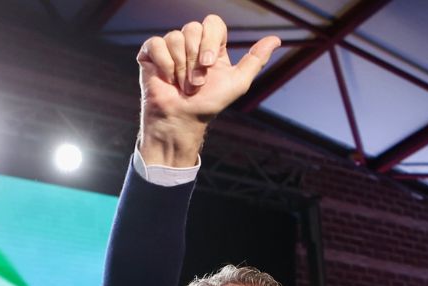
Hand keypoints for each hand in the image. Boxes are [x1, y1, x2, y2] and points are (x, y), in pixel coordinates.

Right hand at [137, 15, 280, 166]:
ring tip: (182, 85)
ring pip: (175, 37)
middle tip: (196, 82)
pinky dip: (164, 64)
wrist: (182, 120)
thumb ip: (255, 60)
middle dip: (195, 59)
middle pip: (193, 28)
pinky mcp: (151, 53)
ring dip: (181, 67)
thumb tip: (276, 39)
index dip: (210, 40)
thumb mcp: (238, 83)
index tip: (208, 64)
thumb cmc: (209, 104)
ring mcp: (170, 47)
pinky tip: (167, 79)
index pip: (213, 23)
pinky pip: (156, 43)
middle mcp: (191, 43)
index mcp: (211, 46)